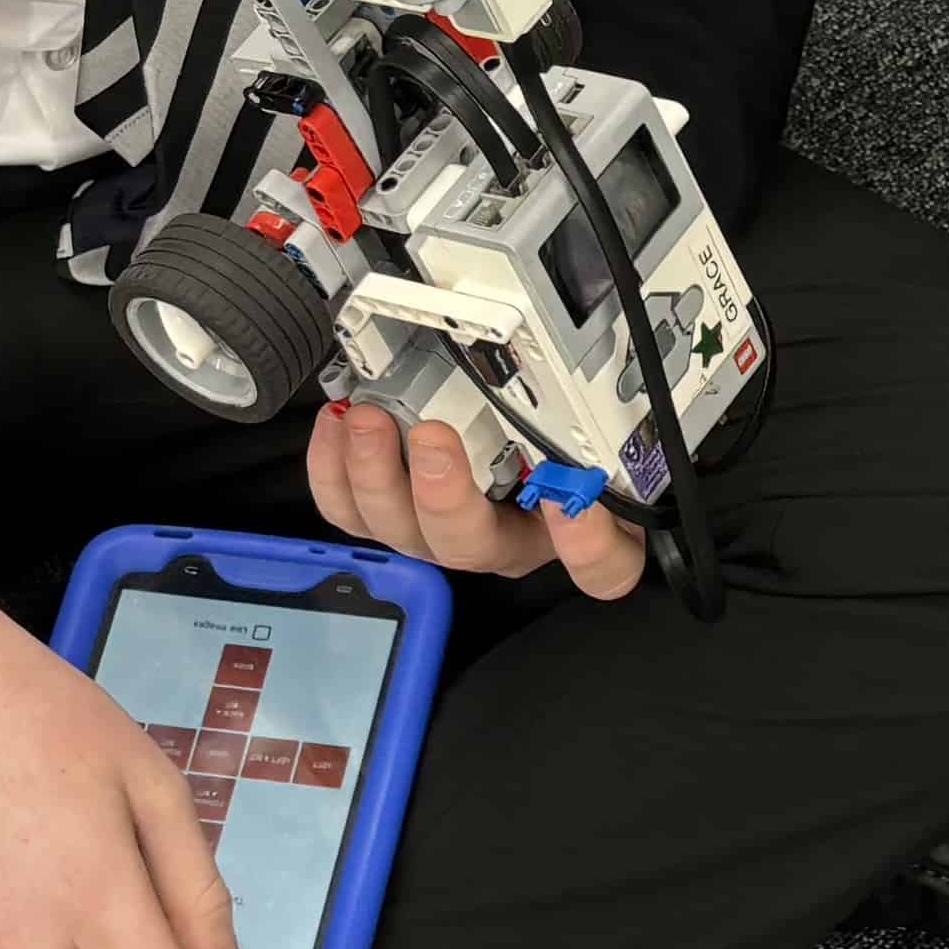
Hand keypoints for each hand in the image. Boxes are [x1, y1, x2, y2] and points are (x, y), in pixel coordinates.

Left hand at [306, 400, 649, 600]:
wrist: (494, 413)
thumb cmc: (553, 424)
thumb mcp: (602, 422)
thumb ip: (615, 414)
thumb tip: (610, 382)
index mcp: (573, 526)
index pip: (602, 565)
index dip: (587, 543)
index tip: (571, 502)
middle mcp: (505, 538)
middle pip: (474, 546)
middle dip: (445, 495)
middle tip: (433, 437)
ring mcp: (441, 528)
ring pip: (402, 530)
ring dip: (377, 476)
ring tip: (368, 421)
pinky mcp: (389, 511)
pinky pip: (351, 510)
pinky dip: (333, 468)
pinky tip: (336, 424)